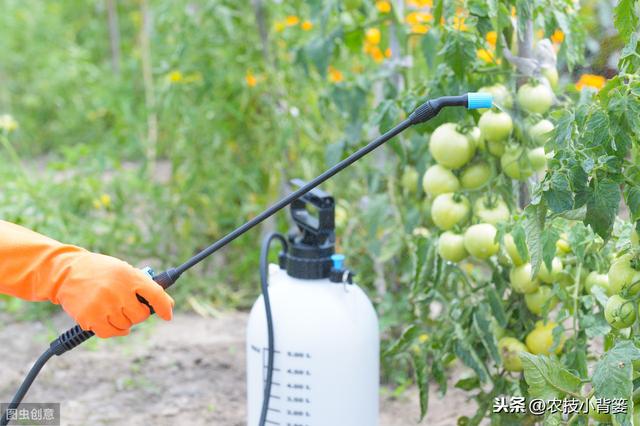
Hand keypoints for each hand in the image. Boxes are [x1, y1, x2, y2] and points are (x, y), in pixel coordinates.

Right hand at [54, 253, 173, 337]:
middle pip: (140, 316)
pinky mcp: (89, 318)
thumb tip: (167, 304)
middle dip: (137, 313)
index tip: (167, 315)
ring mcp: (103, 306)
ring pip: (125, 326)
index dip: (164, 307)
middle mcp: (118, 291)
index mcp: (130, 276)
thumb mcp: (124, 270)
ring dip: (123, 321)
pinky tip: (107, 319)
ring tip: (113, 307)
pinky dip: (112, 330)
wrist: (67, 272)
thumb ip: (144, 285)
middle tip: (128, 305)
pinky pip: (109, 333)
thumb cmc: (101, 272)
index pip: (156, 294)